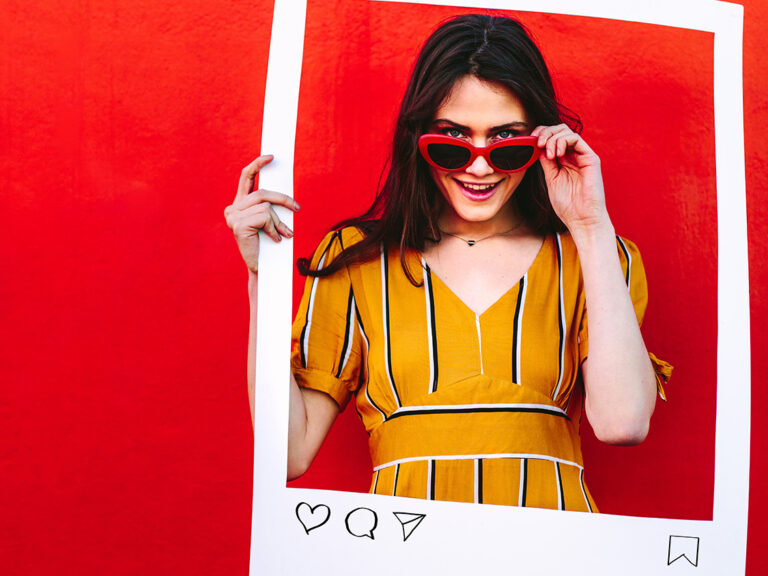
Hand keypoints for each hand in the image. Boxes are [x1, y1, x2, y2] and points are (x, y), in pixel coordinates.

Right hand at [224, 155, 299, 272]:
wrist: (262, 269)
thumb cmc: (268, 246)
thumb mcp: (270, 221)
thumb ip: (271, 207)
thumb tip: (286, 196)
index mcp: (239, 205)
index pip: (246, 177)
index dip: (257, 165)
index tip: (271, 156)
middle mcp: (232, 208)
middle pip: (263, 193)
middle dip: (283, 199)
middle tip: (297, 209)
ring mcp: (233, 217)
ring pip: (266, 207)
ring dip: (279, 222)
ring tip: (282, 235)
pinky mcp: (238, 225)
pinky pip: (265, 217)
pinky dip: (274, 228)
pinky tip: (274, 239)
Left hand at [531, 124, 609, 233]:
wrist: (581, 219)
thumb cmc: (567, 204)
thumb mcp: (551, 178)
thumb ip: (546, 162)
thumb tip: (536, 146)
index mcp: (565, 160)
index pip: (553, 137)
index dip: (541, 133)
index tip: (530, 139)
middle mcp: (574, 155)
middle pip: (560, 130)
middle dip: (545, 132)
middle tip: (537, 142)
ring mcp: (583, 156)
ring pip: (567, 132)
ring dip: (552, 138)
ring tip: (548, 154)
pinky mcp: (591, 158)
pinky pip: (576, 138)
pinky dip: (562, 141)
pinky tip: (555, 154)